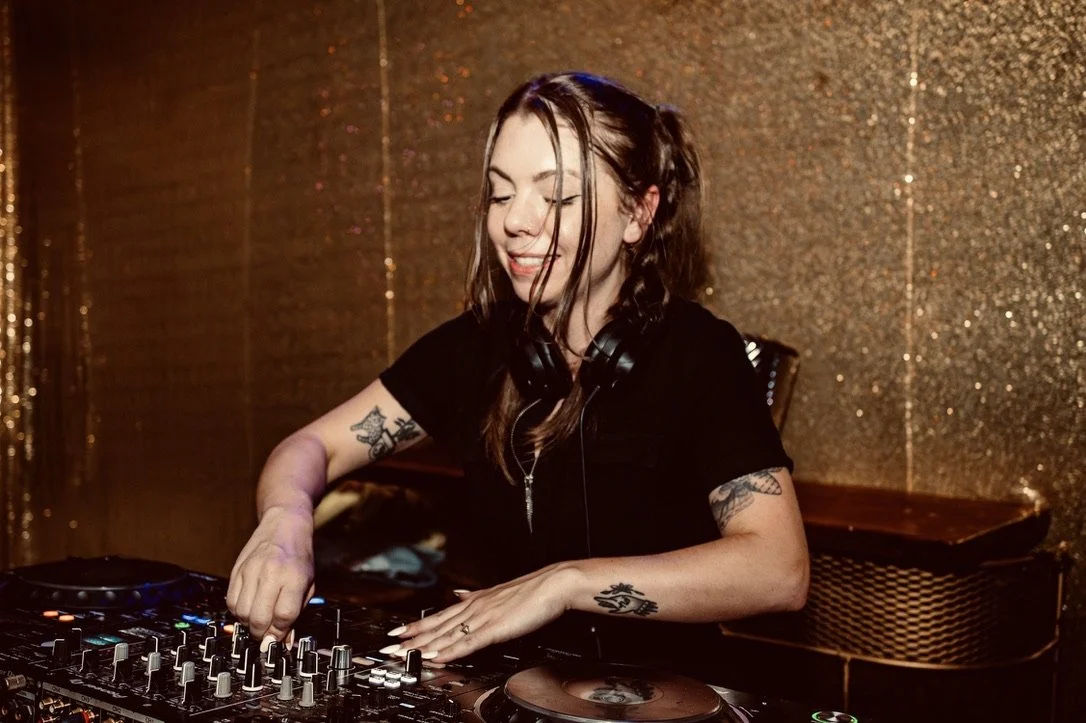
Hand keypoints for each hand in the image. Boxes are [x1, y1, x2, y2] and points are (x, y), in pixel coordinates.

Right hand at [226, 506, 315, 643]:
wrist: (283, 525)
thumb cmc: (299, 556)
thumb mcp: (308, 583)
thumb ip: (297, 611)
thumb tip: (286, 641)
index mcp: (294, 577)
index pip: (284, 615)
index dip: (281, 633)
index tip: (280, 639)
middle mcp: (271, 573)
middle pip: (259, 617)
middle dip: (262, 634)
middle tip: (267, 635)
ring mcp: (251, 571)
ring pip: (241, 612)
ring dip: (249, 624)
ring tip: (258, 619)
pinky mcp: (236, 570)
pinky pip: (230, 601)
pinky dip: (238, 611)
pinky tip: (249, 607)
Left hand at [384, 563, 582, 662]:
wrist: (554, 584)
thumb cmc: (533, 591)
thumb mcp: (499, 592)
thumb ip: (477, 598)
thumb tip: (460, 596)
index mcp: (475, 601)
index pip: (439, 615)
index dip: (416, 625)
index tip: (397, 632)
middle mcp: (474, 607)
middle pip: (436, 626)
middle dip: (410, 638)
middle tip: (388, 648)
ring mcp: (482, 617)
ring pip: (446, 635)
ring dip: (422, 646)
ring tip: (403, 654)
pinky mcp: (494, 628)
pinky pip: (467, 642)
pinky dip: (448, 650)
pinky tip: (435, 656)